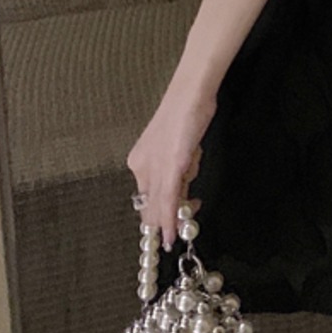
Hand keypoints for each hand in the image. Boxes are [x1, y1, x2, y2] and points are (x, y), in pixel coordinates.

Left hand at [126, 86, 216, 251]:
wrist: (191, 93)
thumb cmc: (187, 113)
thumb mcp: (180, 147)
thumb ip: (178, 170)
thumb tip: (182, 194)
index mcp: (140, 160)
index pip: (147, 195)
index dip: (154, 215)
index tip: (161, 230)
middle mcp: (143, 166)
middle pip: (151, 203)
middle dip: (161, 223)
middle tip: (170, 238)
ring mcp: (157, 167)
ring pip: (160, 204)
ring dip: (168, 223)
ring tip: (179, 230)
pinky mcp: (171, 166)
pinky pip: (169, 198)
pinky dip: (170, 218)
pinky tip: (171, 232)